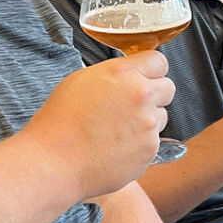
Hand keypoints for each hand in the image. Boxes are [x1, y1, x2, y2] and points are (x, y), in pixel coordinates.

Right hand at [21, 51, 174, 200]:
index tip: (143, 78)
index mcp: (123, 73)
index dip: (150, 70)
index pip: (158, 61)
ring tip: (116, 130)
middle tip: (130, 106)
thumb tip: (128, 77)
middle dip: (154, 94)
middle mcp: (141, 95)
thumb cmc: (60, 121)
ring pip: (161, 116)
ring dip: (147, 120)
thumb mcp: (81, 80)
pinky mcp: (150, 151)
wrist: (55, 160)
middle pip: (168, 87)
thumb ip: (113, 75)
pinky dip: (140, 145)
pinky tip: (115, 147)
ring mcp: (148, 125)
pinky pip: (153, 142)